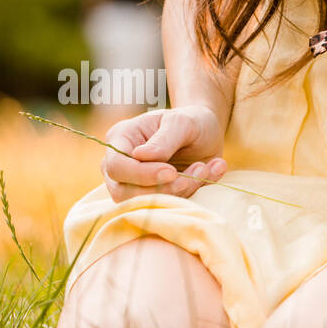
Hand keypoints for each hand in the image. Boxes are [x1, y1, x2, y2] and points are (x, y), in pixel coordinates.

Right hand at [101, 104, 226, 201]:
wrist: (208, 132)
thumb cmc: (191, 121)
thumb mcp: (182, 122)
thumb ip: (164, 139)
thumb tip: (141, 155)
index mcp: (121, 139)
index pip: (117, 167)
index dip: (142, 175)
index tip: (172, 171)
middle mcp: (123, 163)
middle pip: (123, 192)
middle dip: (163, 188)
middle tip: (194, 173)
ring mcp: (136, 183)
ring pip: (146, 203)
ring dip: (181, 191)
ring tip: (204, 168)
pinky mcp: (156, 196)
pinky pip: (169, 206)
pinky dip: (193, 193)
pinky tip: (210, 172)